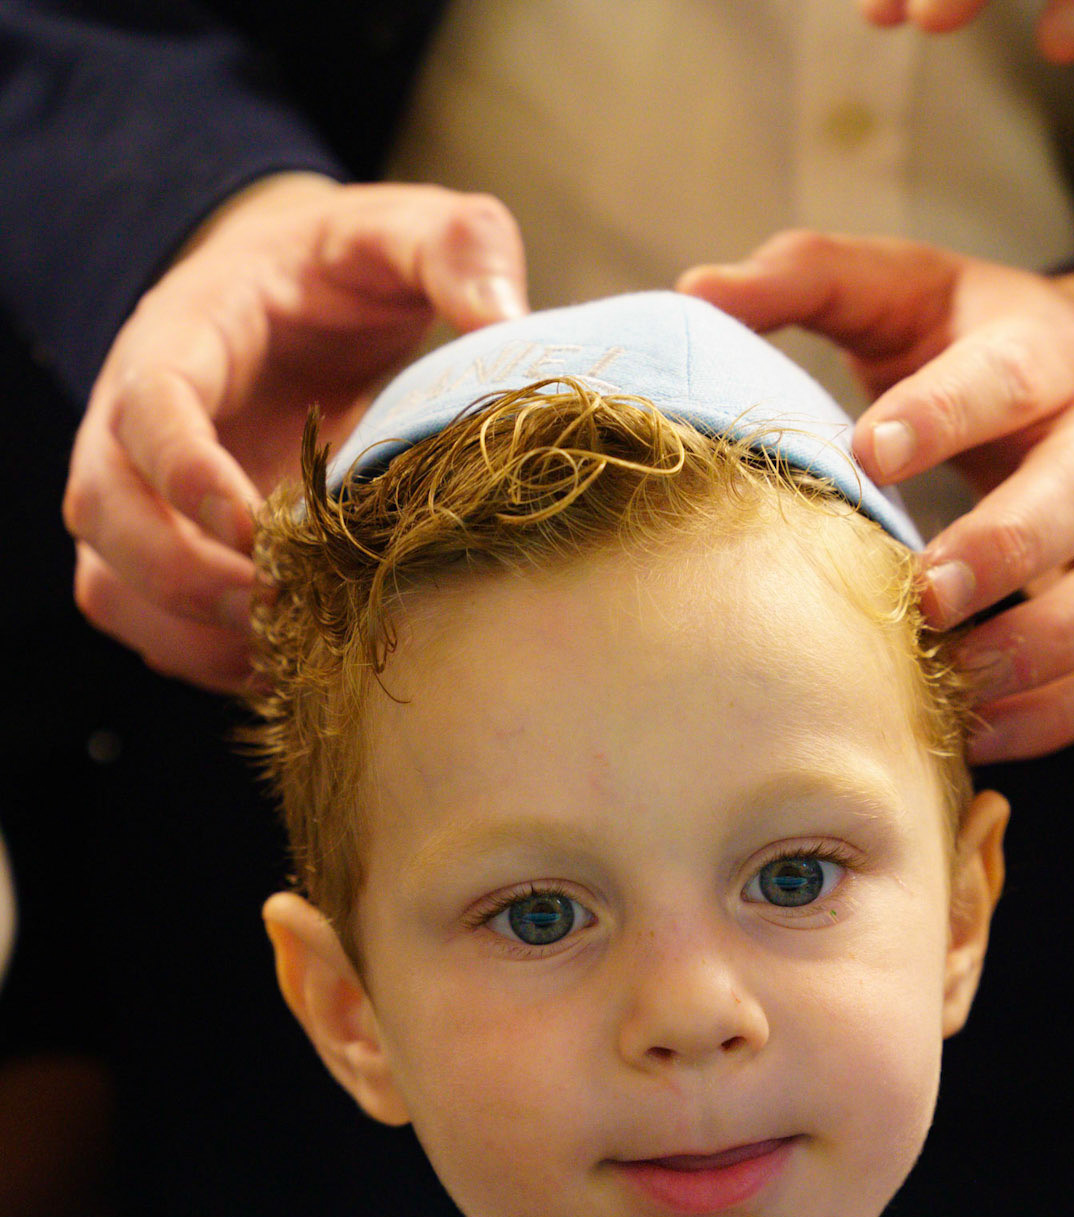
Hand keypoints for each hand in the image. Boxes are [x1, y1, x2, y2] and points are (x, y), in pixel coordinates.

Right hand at [64, 173, 527, 690]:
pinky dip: (202, 659)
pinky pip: (147, 625)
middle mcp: (133, 419)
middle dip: (180, 577)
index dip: (186, 476)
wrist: (296, 296)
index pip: (147, 408)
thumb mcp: (401, 230)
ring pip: (110, 582)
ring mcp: (142, 494)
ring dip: (186, 633)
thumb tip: (505, 319)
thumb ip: (455, 246)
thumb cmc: (340, 269)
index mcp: (181, 335)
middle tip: (279, 607)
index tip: (256, 528)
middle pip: (102, 510)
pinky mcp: (167, 550)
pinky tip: (284, 661)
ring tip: (283, 649)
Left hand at [681, 233, 1073, 759]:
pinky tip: (981, 730)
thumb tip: (696, 291)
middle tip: (928, 594)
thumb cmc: (969, 350)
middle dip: (1010, 546)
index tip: (870, 455)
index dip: (944, 414)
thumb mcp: (901, 295)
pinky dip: (1064, 713)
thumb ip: (808, 280)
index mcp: (1044, 348)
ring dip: (1049, 647)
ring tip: (959, 685)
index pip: (1009, 374)